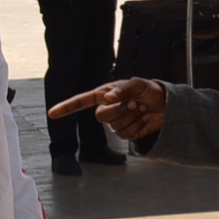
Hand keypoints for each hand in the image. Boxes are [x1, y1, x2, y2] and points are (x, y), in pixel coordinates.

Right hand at [48, 78, 165, 141]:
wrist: (166, 106)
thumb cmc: (149, 91)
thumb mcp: (138, 84)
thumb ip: (122, 89)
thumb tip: (108, 97)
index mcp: (104, 94)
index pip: (81, 101)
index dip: (66, 107)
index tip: (52, 113)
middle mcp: (107, 108)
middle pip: (100, 116)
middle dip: (119, 110)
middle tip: (135, 102)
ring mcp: (115, 122)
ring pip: (114, 126)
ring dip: (131, 116)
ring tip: (142, 108)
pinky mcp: (126, 133)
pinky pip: (126, 134)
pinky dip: (138, 125)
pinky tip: (145, 118)